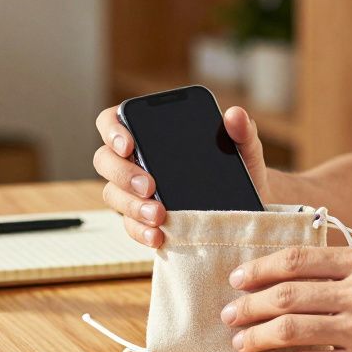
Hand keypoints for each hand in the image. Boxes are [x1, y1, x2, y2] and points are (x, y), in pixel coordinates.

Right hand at [93, 104, 269, 246]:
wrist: (247, 205)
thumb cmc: (238, 169)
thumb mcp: (244, 148)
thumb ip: (242, 130)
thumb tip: (235, 115)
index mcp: (150, 131)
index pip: (112, 121)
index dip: (112, 130)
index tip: (129, 145)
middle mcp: (135, 159)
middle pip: (104, 160)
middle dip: (122, 173)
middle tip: (149, 186)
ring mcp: (134, 191)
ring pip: (112, 194)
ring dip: (132, 206)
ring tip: (158, 215)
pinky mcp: (141, 218)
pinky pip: (129, 225)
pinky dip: (140, 231)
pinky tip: (157, 235)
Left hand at [222, 246, 351, 351]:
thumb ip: (347, 271)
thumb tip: (291, 276)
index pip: (297, 258)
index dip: (259, 268)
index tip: (236, 278)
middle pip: (286, 294)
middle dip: (248, 305)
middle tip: (228, 313)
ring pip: (291, 329)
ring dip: (257, 336)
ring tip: (240, 342)